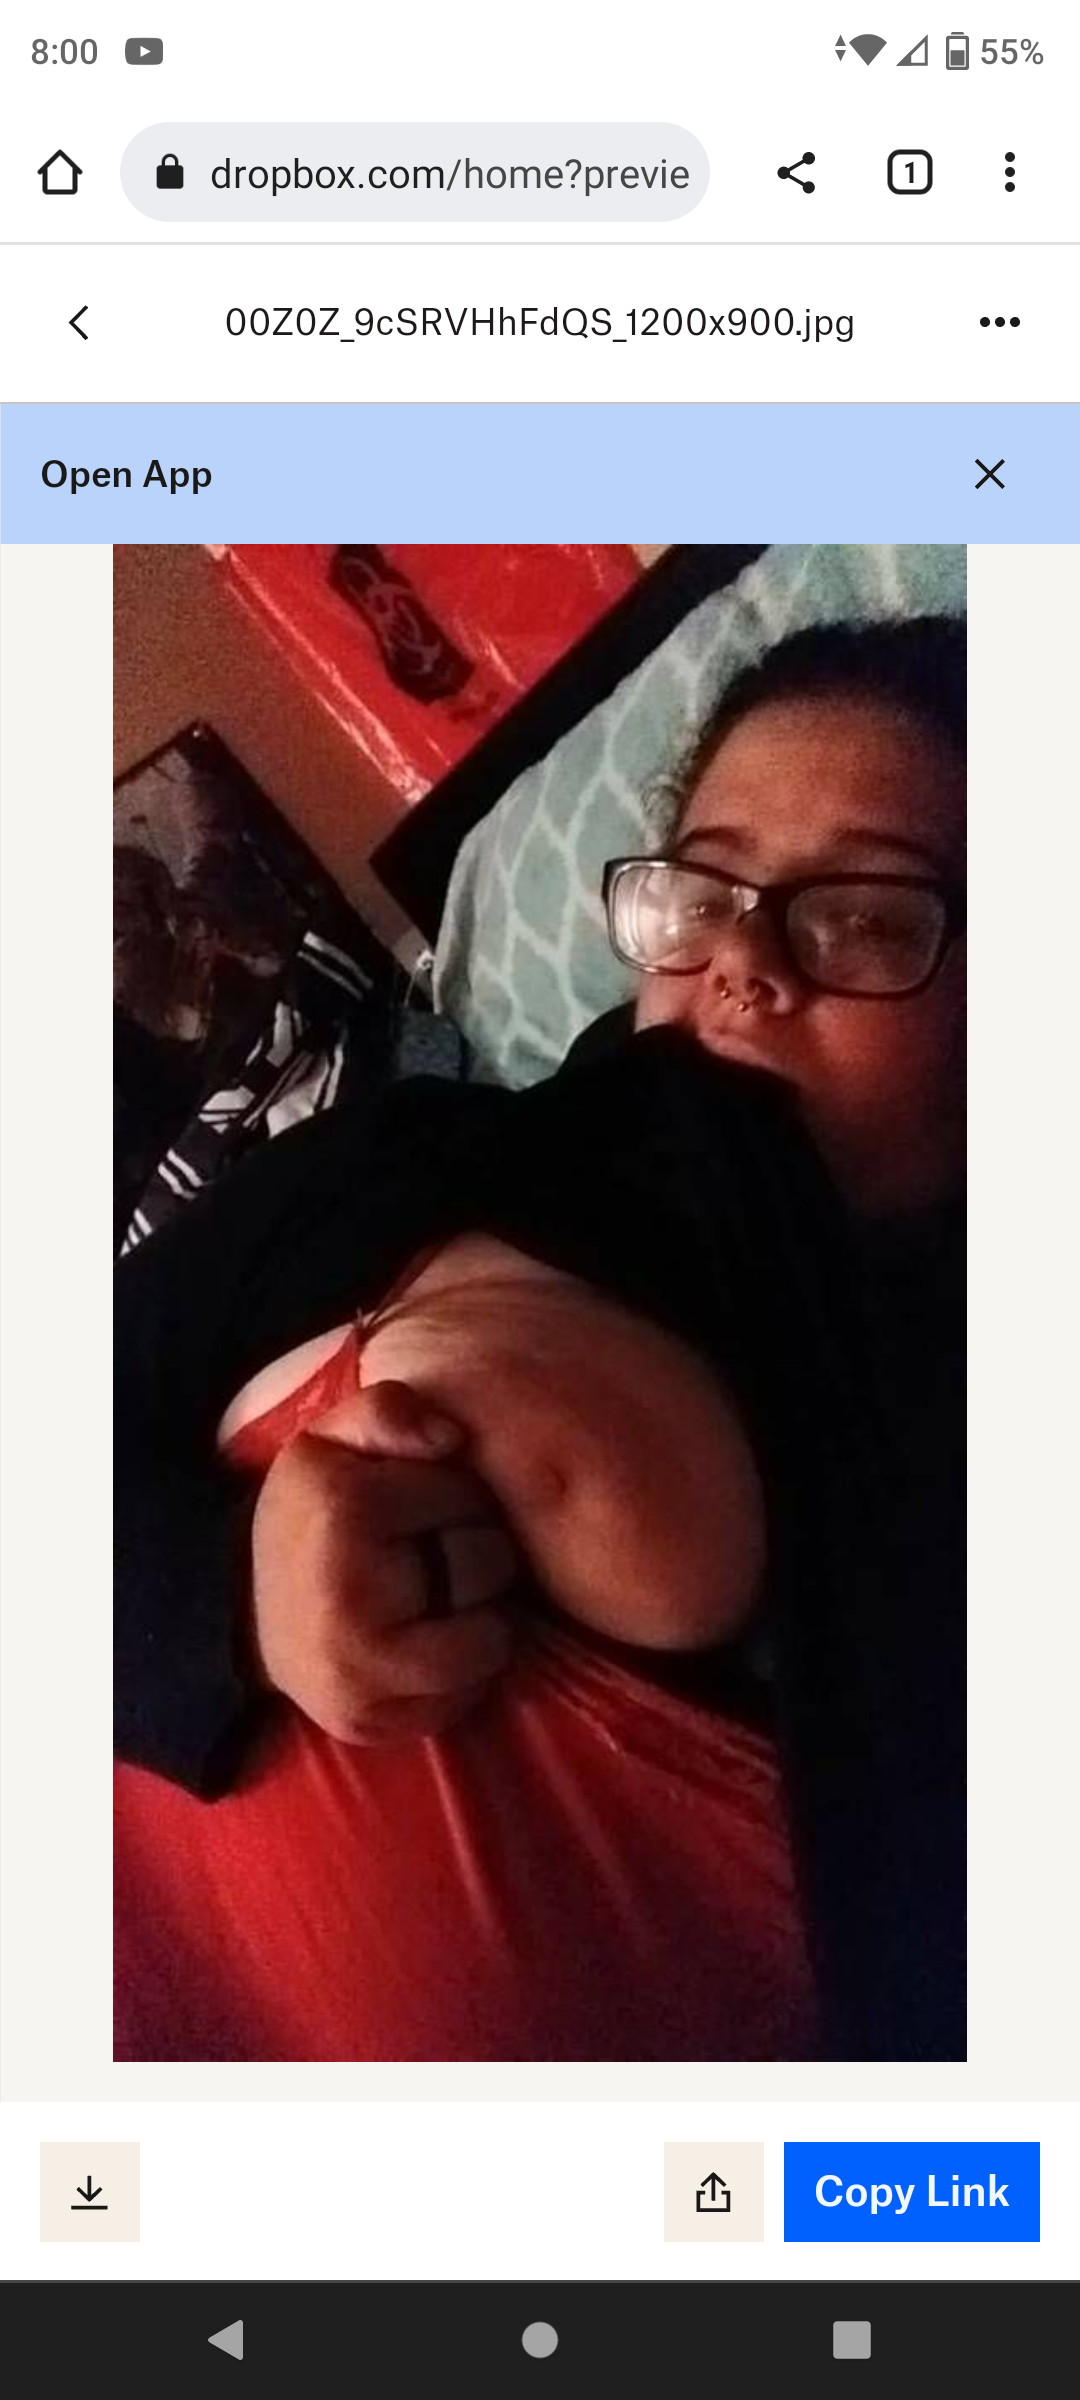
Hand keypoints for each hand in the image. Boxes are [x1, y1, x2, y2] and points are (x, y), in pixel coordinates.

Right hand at [250, 1379, 520, 1744]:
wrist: (240, 1615)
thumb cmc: (307, 1517)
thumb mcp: (329, 1440)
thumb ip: (388, 1409)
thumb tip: (451, 1438)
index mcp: (343, 1507)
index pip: (467, 1493)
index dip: (452, 1495)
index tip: (413, 1506)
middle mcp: (350, 1592)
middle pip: (489, 1562)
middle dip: (474, 1553)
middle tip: (431, 1555)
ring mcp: (359, 1669)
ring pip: (492, 1638)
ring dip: (481, 1616)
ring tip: (434, 1601)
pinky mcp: (370, 1721)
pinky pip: (468, 1696)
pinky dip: (462, 1673)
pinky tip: (422, 1647)